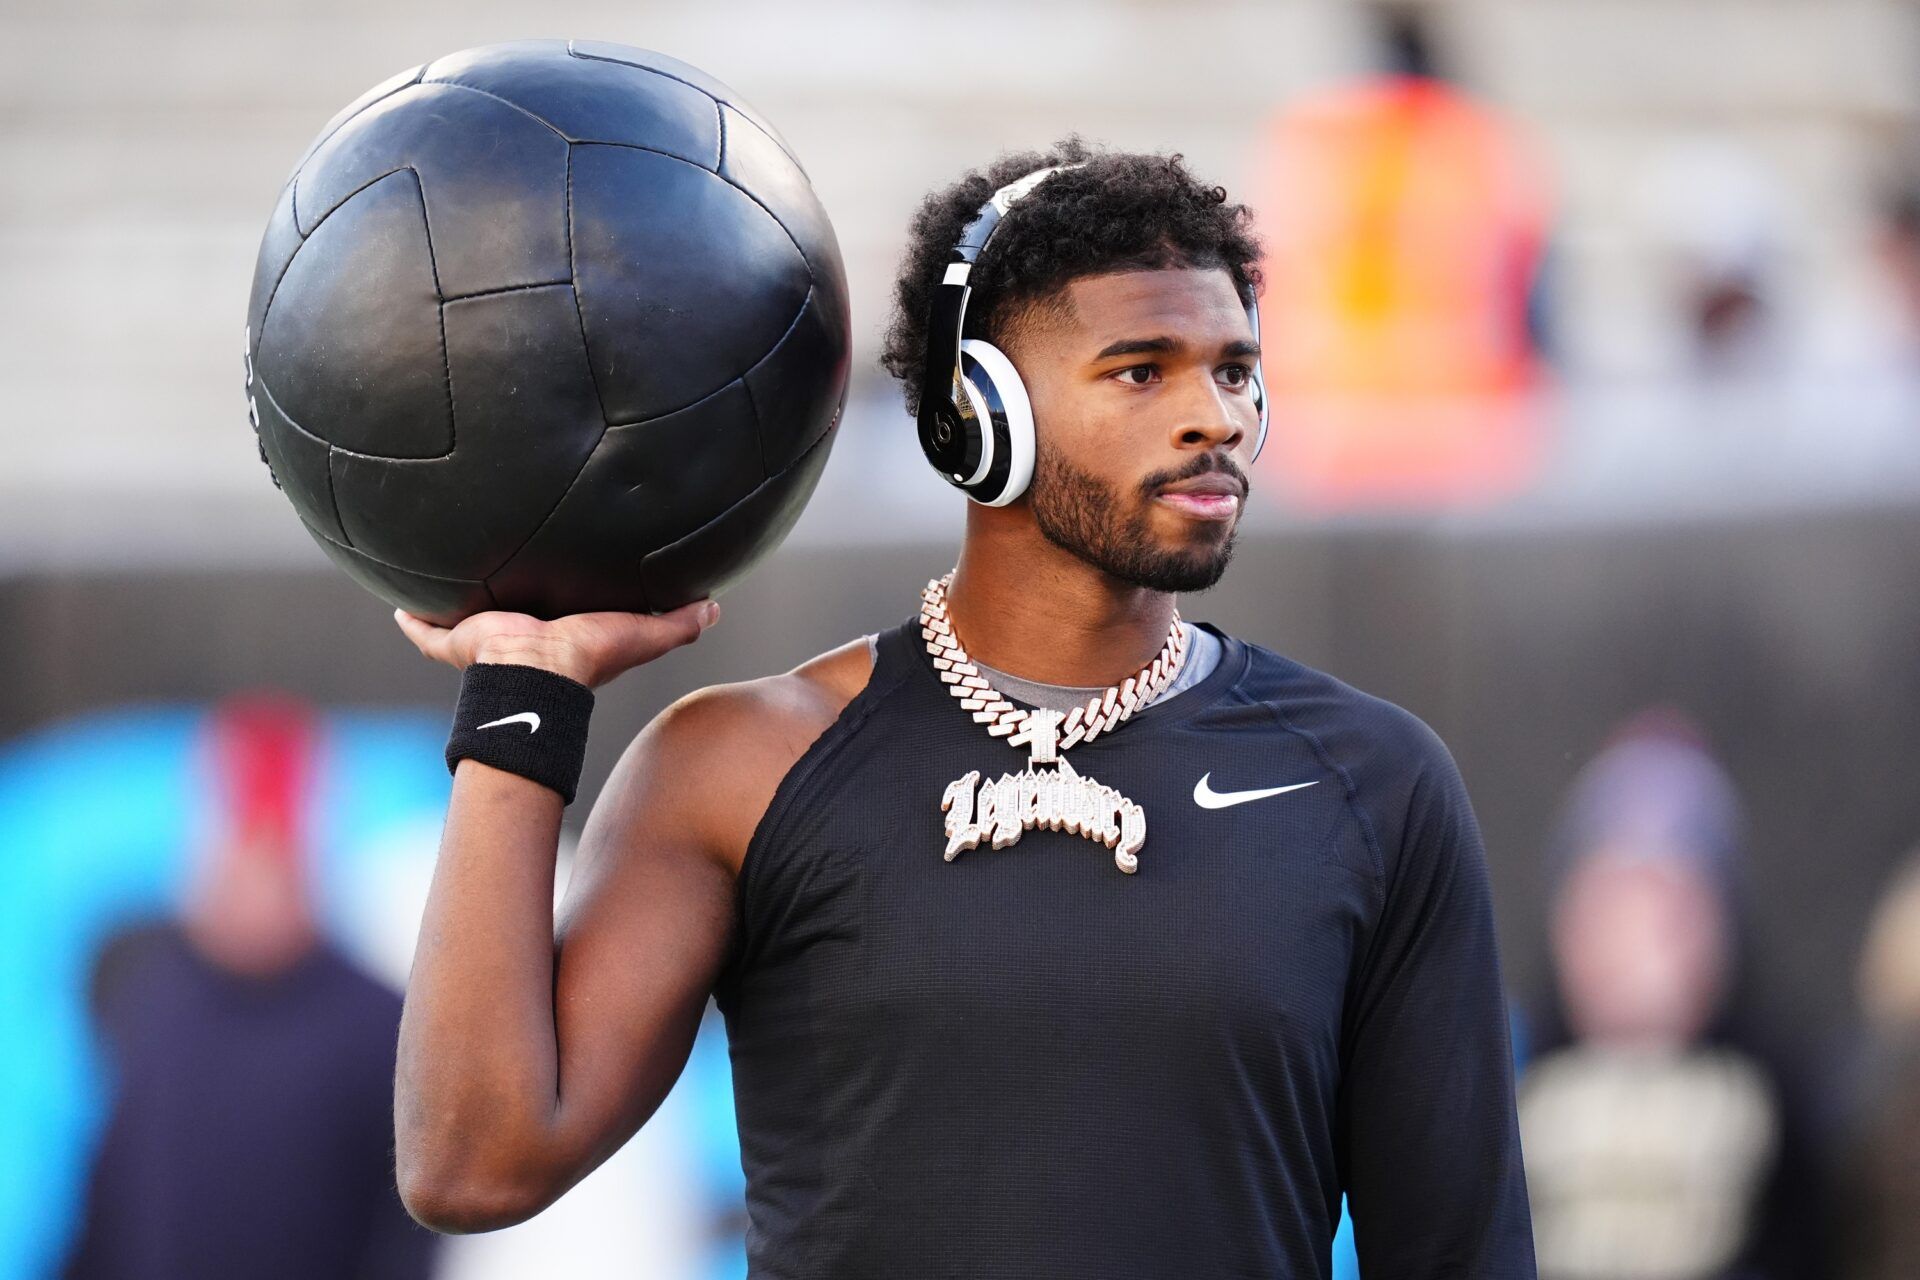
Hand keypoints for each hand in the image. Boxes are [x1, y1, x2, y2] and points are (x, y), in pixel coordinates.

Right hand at [394, 600, 718, 688]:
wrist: (535, 671)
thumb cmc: (586, 658)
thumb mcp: (642, 635)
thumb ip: (680, 624)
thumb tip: (716, 605)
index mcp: (559, 634)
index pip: (559, 610)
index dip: (561, 597)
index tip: (563, 576)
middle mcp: (520, 633)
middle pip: (508, 611)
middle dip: (504, 593)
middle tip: (501, 566)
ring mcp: (483, 639)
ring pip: (465, 617)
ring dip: (456, 601)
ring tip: (446, 570)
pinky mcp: (455, 637)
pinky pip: (424, 628)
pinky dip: (411, 618)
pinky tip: (396, 601)